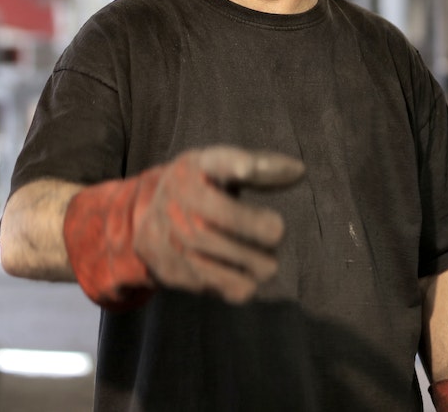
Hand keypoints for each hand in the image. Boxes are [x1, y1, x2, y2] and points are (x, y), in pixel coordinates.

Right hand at [132, 146, 304, 303]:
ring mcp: (170, 236)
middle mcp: (179, 198)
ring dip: (256, 263)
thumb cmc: (203, 187)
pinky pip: (218, 285)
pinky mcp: (171, 269)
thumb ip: (262, 167)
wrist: (148, 218)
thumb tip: (299, 171)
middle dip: (258, 229)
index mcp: (197, 166)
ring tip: (268, 260)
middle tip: (276, 232)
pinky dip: (241, 284)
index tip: (247, 169)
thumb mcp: (222, 168)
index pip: (216, 162)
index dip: (232, 164)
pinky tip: (245, 274)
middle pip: (224, 217)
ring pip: (224, 258)